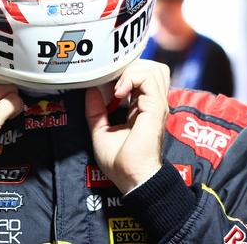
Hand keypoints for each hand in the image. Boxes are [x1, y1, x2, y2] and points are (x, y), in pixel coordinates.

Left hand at [85, 59, 169, 193]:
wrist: (133, 178)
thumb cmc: (121, 162)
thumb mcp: (100, 131)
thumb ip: (95, 110)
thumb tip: (90, 90)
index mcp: (142, 108)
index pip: (142, 76)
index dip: (124, 72)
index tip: (105, 82)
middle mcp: (152, 103)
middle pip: (151, 68)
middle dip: (130, 67)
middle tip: (113, 81)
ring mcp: (156, 104)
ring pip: (153, 68)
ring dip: (131, 71)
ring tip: (117, 87)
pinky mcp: (156, 107)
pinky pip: (149, 78)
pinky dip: (132, 78)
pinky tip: (119, 92)